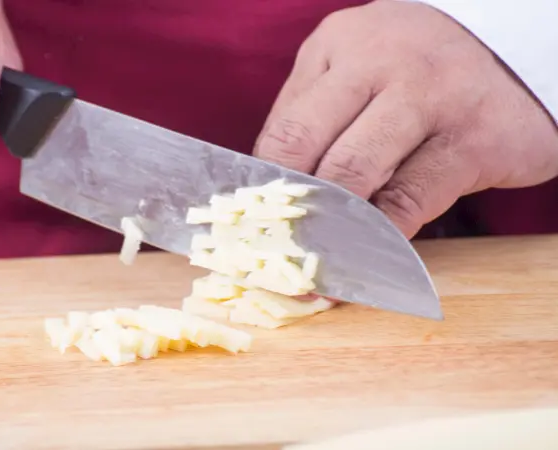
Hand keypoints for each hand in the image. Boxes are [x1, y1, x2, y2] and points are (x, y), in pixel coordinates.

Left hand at [255, 0, 557, 237]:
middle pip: (314, 152)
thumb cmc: (412, 70)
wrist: (512, 50)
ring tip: (316, 260)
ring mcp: (434, 99)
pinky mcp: (476, 140)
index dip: (264, 185)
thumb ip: (310, 113)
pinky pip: (413, 200)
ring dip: (331, 226)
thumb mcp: (352, 67)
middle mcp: (384, 64)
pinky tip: (367, 253)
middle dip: (291, 210)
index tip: (255, 224)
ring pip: (360, 176)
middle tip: (278, 250)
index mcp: (340, 46)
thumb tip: (267, 184)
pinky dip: (383, 235)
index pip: (285, 128)